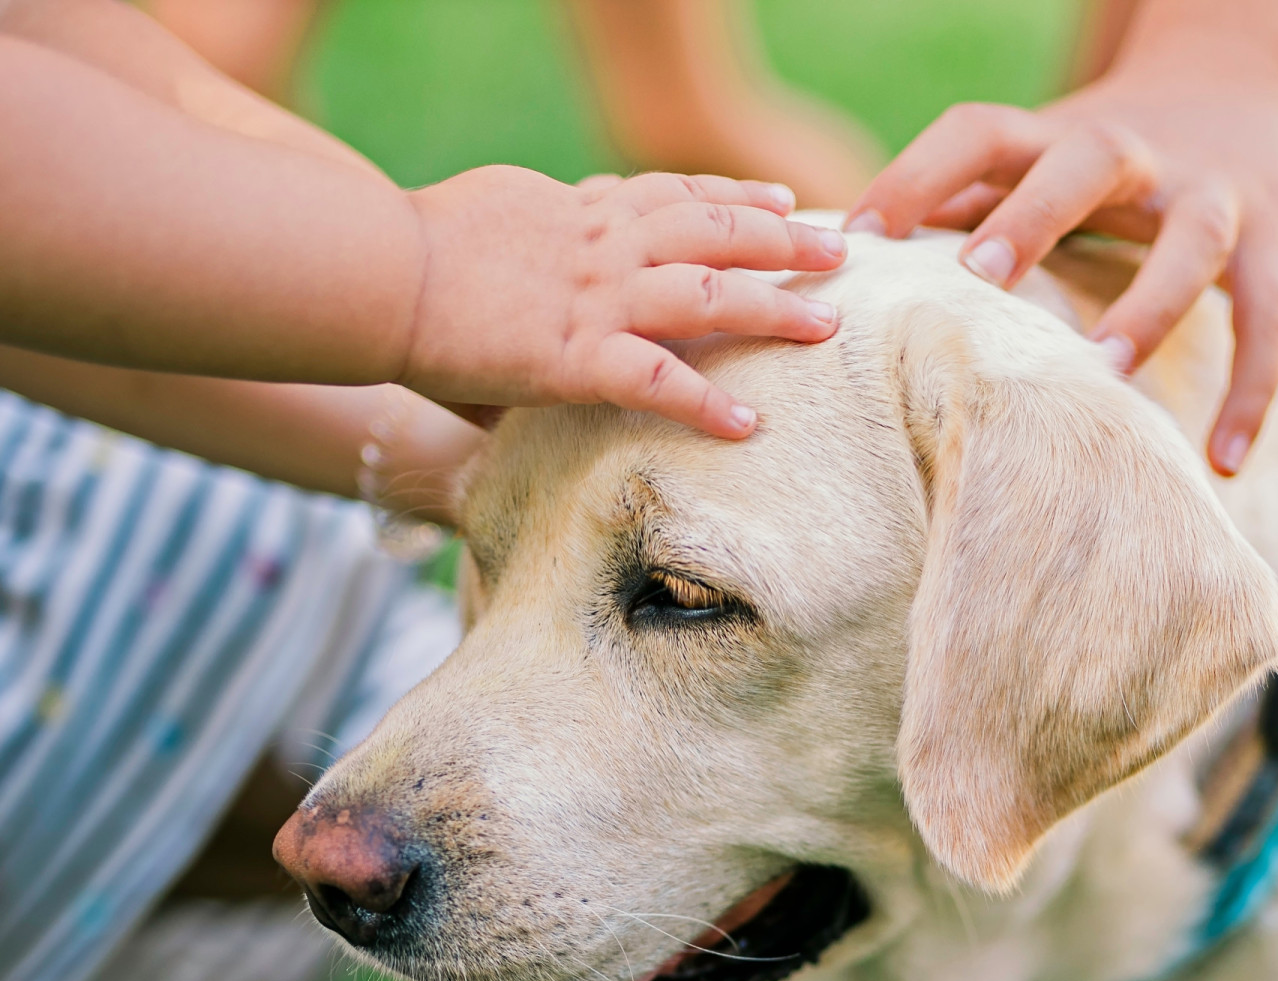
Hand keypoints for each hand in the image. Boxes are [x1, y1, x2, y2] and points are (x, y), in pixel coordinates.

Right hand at [400, 168, 846, 437]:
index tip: (780, 203)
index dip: (734, 198)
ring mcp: (596, 300)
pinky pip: (661, 382)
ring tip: (827, 325)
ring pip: (712, 292)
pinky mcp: (575, 356)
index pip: (675, 194)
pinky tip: (747, 425)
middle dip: (785, 240)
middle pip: (716, 230)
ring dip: (776, 307)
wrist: (373, 272)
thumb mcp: (488, 216)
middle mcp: (602, 246)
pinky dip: (708, 404)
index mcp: (580, 211)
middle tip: (840, 252)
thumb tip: (541, 266)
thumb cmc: (410, 249)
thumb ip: (531, 235)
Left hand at [846, 61, 1277, 474]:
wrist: (1242, 79)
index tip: (859, 240)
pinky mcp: (1275, 236)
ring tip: (1106, 372)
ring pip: (1191, 243)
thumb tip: (851, 264)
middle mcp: (1136, 152)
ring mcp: (1212, 194)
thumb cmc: (1108, 148)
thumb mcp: (1038, 157)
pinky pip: (1270, 316)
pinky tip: (1224, 460)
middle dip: (1032, 216)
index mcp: (1059, 133)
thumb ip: (964, 202)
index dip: (915, 176)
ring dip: (1149, 305)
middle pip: (1085, 162)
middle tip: (977, 277)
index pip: (978, 133)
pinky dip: (1253, 388)